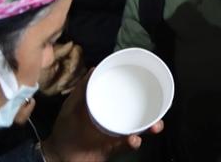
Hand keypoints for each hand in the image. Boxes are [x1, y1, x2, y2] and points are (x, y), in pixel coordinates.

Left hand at [39, 41, 83, 95]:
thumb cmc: (38, 73)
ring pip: (81, 73)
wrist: (34, 87)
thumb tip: (71, 43)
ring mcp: (72, 68)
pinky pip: (79, 81)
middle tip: (61, 84)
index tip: (71, 70)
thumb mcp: (47, 62)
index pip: (77, 51)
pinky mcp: (72, 77)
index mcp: (63, 52)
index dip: (76, 60)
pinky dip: (72, 86)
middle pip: (80, 63)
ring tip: (60, 87)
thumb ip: (60, 52)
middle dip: (72, 76)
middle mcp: (70, 58)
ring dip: (71, 82)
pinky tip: (63, 90)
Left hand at [42, 69, 163, 161]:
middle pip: (141, 114)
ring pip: (139, 130)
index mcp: (109, 108)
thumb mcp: (72, 106)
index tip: (153, 83)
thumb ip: (82, 89)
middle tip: (161, 110)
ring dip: (150, 128)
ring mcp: (116, 135)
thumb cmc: (65, 129)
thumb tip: (94, 67)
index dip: (143, 92)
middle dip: (154, 112)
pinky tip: (135, 139)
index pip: (128, 98)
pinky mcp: (113, 149)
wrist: (59, 155)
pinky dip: (133, 142)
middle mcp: (116, 120)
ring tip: (155, 126)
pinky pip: (127, 145)